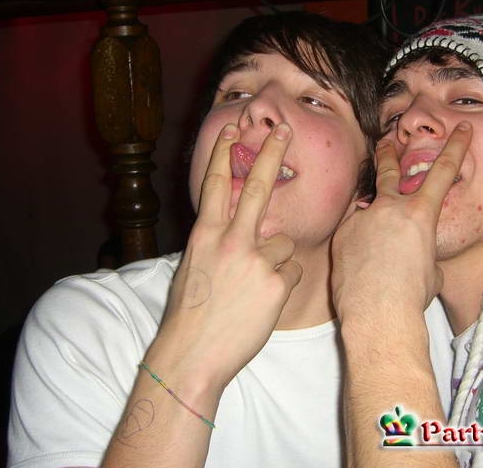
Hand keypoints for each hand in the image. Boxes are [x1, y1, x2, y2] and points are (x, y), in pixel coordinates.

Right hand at [151, 122, 302, 392]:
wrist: (191, 355)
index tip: (231, 127)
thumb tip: (239, 227)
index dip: (223, 153)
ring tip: (253, 289)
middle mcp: (230, 241)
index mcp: (205, 235)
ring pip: (284, 244)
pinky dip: (282, 285)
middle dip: (271, 153)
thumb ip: (218, 241)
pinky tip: (262, 303)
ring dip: (276, 262)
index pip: (215, 184)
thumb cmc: (190, 314)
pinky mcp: (276, 284)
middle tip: (286, 129)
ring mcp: (255, 261)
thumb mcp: (195, 266)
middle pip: (255, 187)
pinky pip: (292, 272)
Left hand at [331, 122, 471, 327]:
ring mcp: (362, 218)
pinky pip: (352, 232)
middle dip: (390, 153)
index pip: (442, 172)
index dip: (455, 147)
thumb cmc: (411, 296)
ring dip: (371, 221)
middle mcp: (390, 208)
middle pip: (390, 171)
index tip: (460, 130)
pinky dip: (357, 244)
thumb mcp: (430, 269)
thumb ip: (420, 248)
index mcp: (420, 215)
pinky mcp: (342, 233)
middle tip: (386, 140)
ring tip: (373, 243)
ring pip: (367, 210)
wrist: (378, 312)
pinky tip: (360, 265)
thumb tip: (411, 251)